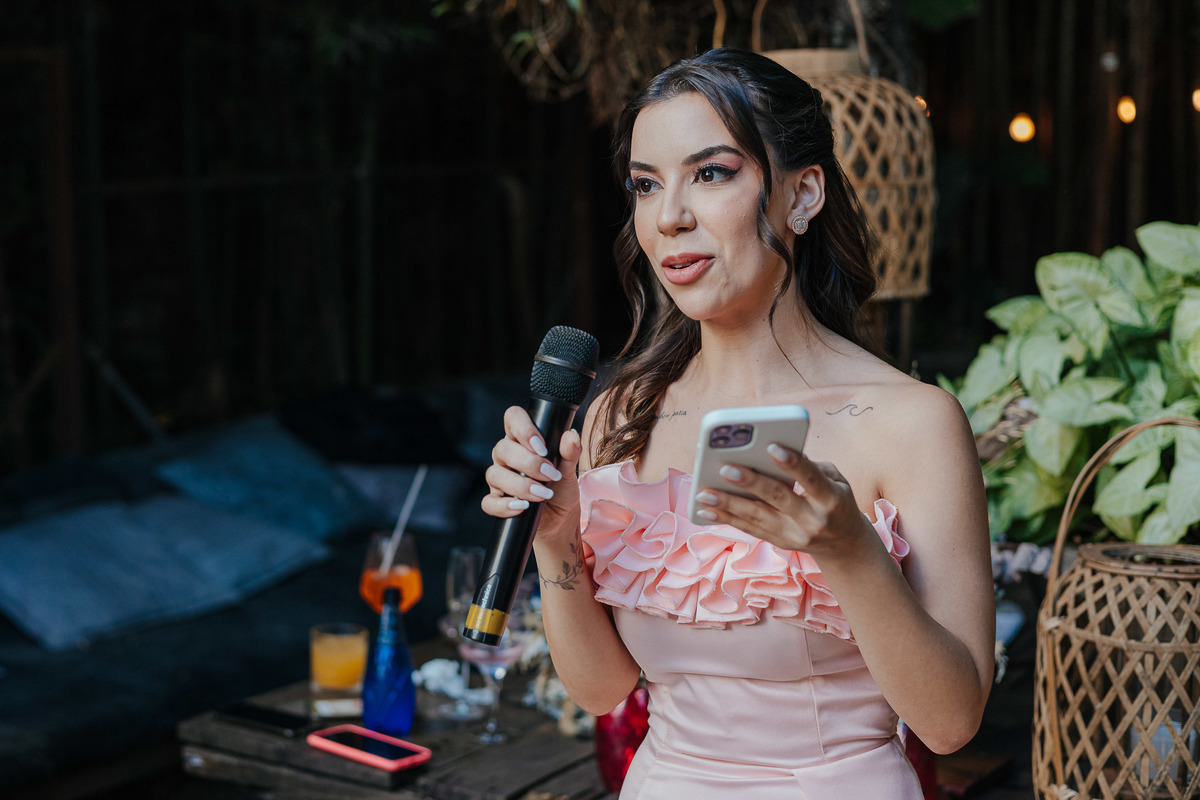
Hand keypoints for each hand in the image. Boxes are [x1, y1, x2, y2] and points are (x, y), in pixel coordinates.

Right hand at [481, 405, 581, 542]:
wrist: (560, 518)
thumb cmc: (561, 488)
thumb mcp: (569, 470)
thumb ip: (570, 452)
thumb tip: (571, 436)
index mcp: (522, 440)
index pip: (513, 418)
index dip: (523, 428)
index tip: (542, 447)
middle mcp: (506, 456)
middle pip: (502, 448)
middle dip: (529, 463)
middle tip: (550, 475)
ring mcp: (499, 479)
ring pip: (495, 475)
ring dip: (521, 485)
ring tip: (543, 494)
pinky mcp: (497, 501)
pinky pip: (489, 502)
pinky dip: (505, 506)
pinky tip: (522, 507)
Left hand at [691, 443, 874, 559]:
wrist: (844, 545)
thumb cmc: (837, 501)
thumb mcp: (837, 481)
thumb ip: (810, 467)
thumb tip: (770, 455)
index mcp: (830, 499)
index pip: (810, 478)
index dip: (791, 463)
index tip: (771, 447)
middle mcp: (811, 519)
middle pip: (777, 498)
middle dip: (749, 483)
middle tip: (725, 469)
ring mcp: (793, 535)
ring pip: (756, 517)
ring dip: (727, 504)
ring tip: (703, 493)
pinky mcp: (779, 542)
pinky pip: (749, 529)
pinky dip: (726, 518)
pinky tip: (706, 510)